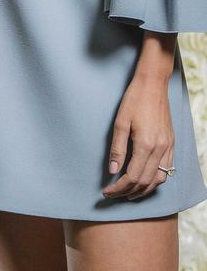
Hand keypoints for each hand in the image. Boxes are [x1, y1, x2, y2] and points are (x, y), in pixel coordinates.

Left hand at [103, 73, 174, 200]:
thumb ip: (117, 148)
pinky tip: (146, 180)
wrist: (153, 84)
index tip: (107, 191)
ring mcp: (168, 147)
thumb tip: (112, 170)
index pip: (132, 177)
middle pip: (145, 182)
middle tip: (114, 193)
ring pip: (158, 179)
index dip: (119, 187)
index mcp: (146, 145)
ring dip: (143, 190)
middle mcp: (160, 149)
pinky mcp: (171, 143)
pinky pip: (167, 170)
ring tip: (128, 192)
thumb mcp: (120, 122)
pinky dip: (156, 180)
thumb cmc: (134, 100)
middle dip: (128, 191)